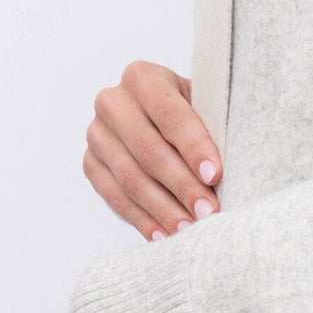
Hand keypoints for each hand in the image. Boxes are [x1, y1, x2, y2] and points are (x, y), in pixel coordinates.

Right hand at [84, 58, 221, 241]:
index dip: (193, 146)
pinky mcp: (90, 163)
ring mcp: (97, 134)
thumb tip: (222, 173)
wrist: (162, 119)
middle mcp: (112, 102)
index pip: (169, 114)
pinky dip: (142, 219)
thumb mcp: (205, 107)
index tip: (215, 175)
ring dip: (164, 209)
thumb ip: (213, 128)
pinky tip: (164, 235)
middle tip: (208, 212)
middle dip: (182, 185)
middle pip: (148, 150)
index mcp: (142, 77)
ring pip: (130, 178)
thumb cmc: (194, 113)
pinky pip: (114, 197)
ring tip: (191, 230)